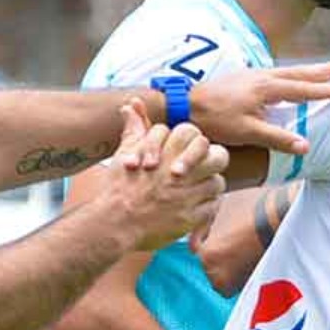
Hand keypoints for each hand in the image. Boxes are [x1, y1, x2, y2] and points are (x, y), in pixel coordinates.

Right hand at [101, 105, 226, 251]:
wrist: (112, 224)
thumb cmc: (117, 189)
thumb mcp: (124, 153)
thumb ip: (134, 129)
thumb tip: (132, 106)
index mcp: (166, 152)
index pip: (192, 134)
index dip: (192, 142)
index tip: (184, 153)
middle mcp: (179, 172)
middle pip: (217, 155)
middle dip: (213, 159)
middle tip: (202, 167)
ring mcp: (187, 196)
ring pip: (217, 183)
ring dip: (208, 185)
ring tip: (194, 191)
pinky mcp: (189, 218)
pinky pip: (212, 207)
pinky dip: (206, 208)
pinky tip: (193, 209)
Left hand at [185, 60, 329, 158]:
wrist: (186, 104)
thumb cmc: (215, 120)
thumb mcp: (247, 133)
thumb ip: (277, 138)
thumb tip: (306, 147)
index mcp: (268, 88)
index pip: (305, 89)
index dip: (327, 90)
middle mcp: (264, 76)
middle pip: (302, 72)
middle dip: (327, 70)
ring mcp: (255, 74)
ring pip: (291, 70)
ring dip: (312, 69)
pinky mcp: (247, 77)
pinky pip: (279, 73)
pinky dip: (294, 73)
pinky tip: (294, 77)